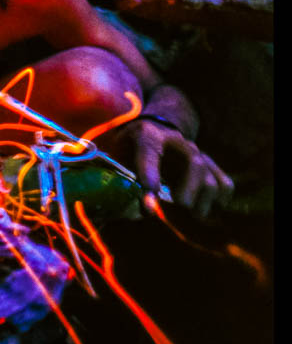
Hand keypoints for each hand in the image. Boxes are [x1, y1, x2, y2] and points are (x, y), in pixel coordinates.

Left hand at [119, 119, 233, 217]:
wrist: (153, 130)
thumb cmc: (130, 149)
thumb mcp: (117, 155)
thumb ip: (121, 180)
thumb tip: (141, 210)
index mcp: (147, 135)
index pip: (149, 151)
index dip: (150, 175)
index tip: (149, 202)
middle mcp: (177, 141)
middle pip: (195, 163)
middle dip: (189, 190)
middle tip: (179, 205)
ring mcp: (196, 153)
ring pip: (211, 178)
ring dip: (203, 201)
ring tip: (190, 213)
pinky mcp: (209, 166)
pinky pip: (225, 184)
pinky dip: (219, 201)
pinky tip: (203, 208)